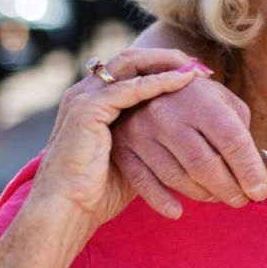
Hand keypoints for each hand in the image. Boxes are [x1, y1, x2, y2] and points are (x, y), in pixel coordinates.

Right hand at [28, 49, 203, 236]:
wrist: (66, 210)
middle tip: (200, 65)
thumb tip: (189, 142)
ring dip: (166, 62)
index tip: (197, 75)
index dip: (163, 67)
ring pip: (130, 63)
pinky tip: (184, 81)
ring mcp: (84, 98)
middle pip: (131, 59)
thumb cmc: (98, 192)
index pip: (131, 71)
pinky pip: (129, 87)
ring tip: (196, 68)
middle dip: (167, 57)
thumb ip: (150, 141)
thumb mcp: (131, 158)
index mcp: (93, 103)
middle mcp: (86, 93)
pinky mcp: (87, 109)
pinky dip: (159, 81)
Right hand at [110, 62, 266, 218]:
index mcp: (200, 99)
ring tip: (219, 197)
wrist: (143, 81)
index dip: (249, 171)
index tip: (261, 193)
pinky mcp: (123, 148)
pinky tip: (178, 212)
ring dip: (204, 195)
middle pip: (205, 165)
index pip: (231, 140)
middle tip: (242, 200)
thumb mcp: (222, 100)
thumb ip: (240, 130)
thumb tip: (254, 173)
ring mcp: (141, 132)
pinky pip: (144, 183)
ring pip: (178, 178)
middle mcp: (167, 114)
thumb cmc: (195, 96)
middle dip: (229, 189)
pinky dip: (162, 201)